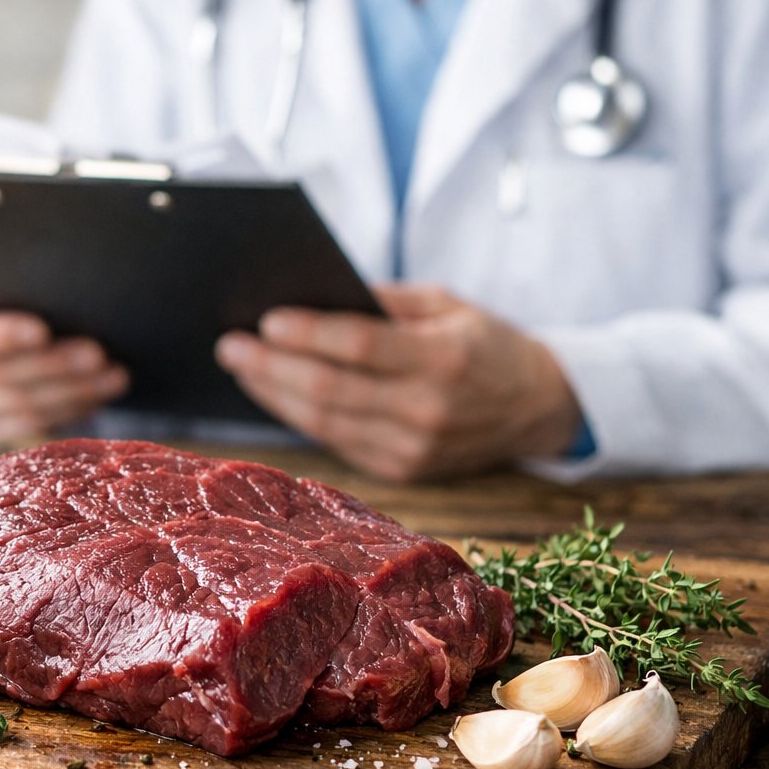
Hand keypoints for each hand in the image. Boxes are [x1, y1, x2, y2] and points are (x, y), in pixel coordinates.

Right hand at [0, 294, 127, 437]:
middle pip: (3, 375)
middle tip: (98, 355)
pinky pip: (33, 426)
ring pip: (23, 406)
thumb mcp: (12, 289)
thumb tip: (75, 291)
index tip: (43, 331)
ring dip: (75, 391)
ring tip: (113, 377)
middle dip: (56, 366)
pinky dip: (70, 410)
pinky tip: (98, 396)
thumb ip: (30, 291)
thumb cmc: (13, 303)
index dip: (6, 334)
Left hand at [214, 286, 581, 480]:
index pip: (361, 347)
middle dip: (272, 367)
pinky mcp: (401, 472)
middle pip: (330, 391)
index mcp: (444, 360)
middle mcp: (427, 411)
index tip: (266, 318)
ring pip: (324, 423)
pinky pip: (336, 441)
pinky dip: (299, 416)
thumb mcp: (446, 305)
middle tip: (230, 345)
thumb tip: (311, 296)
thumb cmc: (484, 343)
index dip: (309, 334)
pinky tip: (274, 393)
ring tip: (241, 367)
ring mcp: (413, 450)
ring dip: (274, 394)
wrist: (538, 407)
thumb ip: (383, 302)